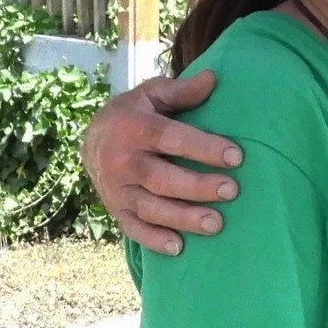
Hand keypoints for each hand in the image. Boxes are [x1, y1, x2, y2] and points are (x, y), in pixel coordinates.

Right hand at [83, 71, 242, 254]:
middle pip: (161, 178)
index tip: (237, 156)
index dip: (203, 147)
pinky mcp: (115, 209)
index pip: (171, 138)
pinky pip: (133, 229)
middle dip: (197, 187)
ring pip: (150, 208)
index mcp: (134, 128)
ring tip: (217, 225)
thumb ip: (181, 91)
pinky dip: (154, 240)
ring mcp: (117, 189)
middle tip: (232, 191)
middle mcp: (122, 161)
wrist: (90, 140)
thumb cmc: (135, 115)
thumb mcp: (152, 96)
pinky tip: (180, 248)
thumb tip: (215, 78)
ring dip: (183, 218)